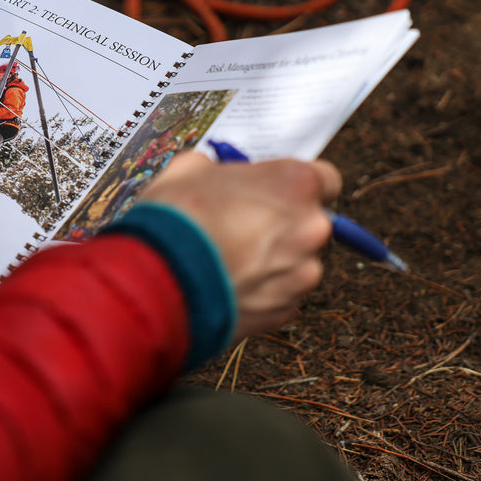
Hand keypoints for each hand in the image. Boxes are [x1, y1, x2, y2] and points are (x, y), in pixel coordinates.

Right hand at [137, 151, 340, 340]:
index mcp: (294, 183)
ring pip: (296, 263)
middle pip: (310, 223)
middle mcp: (310, 228)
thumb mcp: (190, 169)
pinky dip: (259, 292)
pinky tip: (223, 285)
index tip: (275, 191)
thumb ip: (219, 170)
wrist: (154, 281)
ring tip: (226, 262)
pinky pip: (279, 295)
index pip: (326, 179)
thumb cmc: (174, 218)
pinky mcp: (285, 311)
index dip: (296, 186)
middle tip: (240, 226)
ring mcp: (301, 274)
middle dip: (281, 224)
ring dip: (271, 261)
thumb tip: (217, 174)